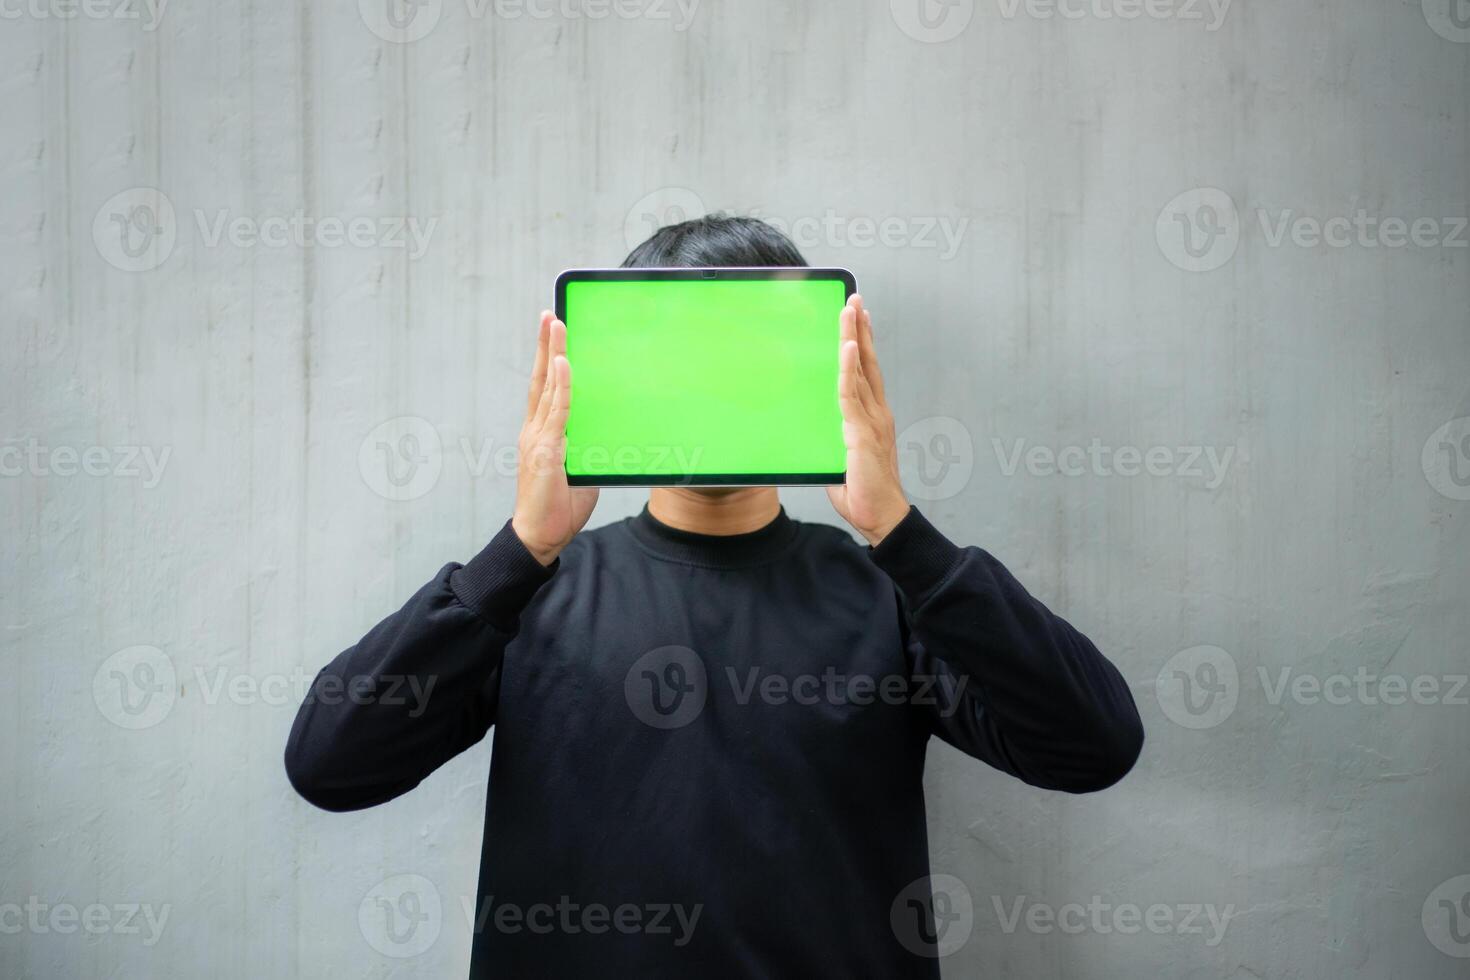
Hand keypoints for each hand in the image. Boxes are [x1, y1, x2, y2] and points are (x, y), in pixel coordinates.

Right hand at [511, 312, 598, 565]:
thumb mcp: (579, 470)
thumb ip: (587, 448)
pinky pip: (556, 411)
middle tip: (549, 314)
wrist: (538, 536)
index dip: (548, 359)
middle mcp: (534, 430)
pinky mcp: (544, 450)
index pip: (545, 388)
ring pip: (546, 387)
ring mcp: (537, 438)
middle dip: (545, 345)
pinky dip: (561, 386)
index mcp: (541, 433)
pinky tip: (564, 364)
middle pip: (540, 378)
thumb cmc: (558, 507)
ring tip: (556, 325)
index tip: (553, 332)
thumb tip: (606, 436)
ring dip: (552, 354)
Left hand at [827, 295, 910, 546]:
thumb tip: (811, 434)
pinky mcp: (862, 431)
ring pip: (861, 369)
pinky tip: (846, 346)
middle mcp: (877, 412)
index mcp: (873, 418)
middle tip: (854, 300)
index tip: (858, 319)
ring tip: (850, 309)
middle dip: (860, 329)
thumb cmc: (863, 494)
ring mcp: (872, 420)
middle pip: (868, 362)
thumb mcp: (841, 460)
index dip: (862, 344)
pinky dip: (849, 367)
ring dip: (854, 337)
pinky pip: (852, 392)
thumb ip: (831, 442)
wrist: (882, 516)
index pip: (867, 373)